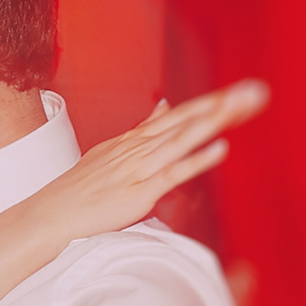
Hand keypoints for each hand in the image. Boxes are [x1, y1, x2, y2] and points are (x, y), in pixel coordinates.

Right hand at [30, 79, 267, 241]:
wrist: (51, 215)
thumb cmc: (79, 190)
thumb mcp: (112, 151)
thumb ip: (142, 129)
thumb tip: (164, 105)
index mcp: (135, 139)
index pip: (181, 115)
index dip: (211, 103)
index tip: (240, 92)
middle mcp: (139, 148)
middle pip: (188, 120)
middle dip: (222, 105)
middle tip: (254, 90)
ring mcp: (140, 168)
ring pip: (183, 138)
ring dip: (214, 122)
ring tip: (243, 107)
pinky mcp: (139, 192)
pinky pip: (173, 172)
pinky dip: (197, 159)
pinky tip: (220, 148)